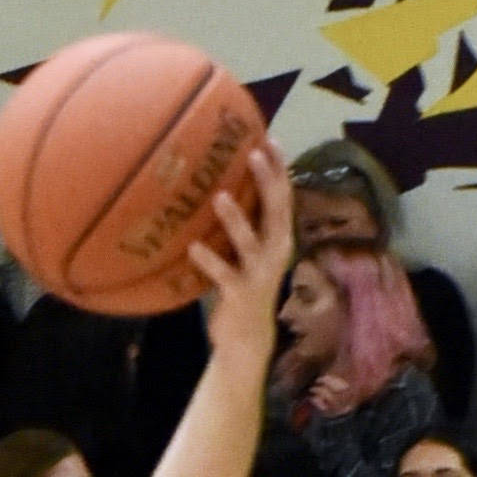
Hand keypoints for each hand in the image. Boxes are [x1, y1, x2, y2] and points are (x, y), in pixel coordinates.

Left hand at [188, 144, 294, 349]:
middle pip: (276, 210)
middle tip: (253, 152)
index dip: (280, 168)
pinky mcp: (240, 294)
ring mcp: (259, 274)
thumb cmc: (241, 285)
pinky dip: (209, 260)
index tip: (270, 138)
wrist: (246, 338)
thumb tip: (218, 185)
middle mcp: (275, 252)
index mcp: (278, 238)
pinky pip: (223, 274)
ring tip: (219, 196)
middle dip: (267, 180)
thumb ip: (242, 223)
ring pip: (250, 242)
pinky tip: (193, 247)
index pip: (283, 197)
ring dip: (235, 219)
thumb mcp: (246, 251)